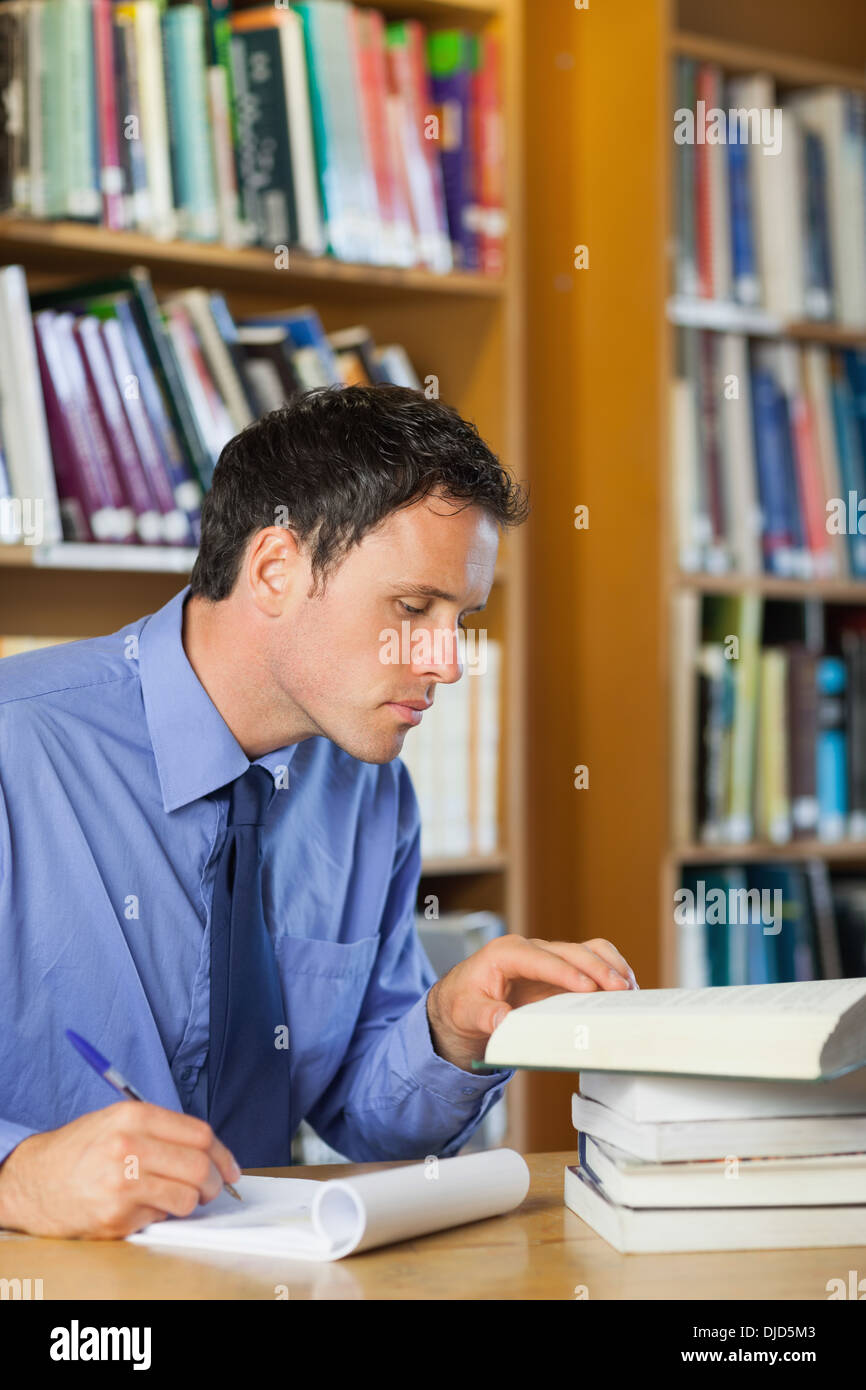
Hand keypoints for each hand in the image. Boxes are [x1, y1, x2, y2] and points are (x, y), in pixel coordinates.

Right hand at [0, 1102, 241, 1238]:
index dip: (223, 1154)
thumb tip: (209, 1150)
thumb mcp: (119, 1120)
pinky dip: (159, 1215)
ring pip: (187, 1198)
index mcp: (134, 1117)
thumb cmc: (80, 1150)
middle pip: (199, 1167)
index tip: (230, 1168)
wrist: (34, 1180)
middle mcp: (129, 1147)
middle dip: (215, 1183)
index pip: (200, 1135)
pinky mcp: (115, 1217)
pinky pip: (159, 1219)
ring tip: (176, 1198)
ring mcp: (122, 1184)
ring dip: (190, 1202)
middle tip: (213, 1189)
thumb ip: (162, 1130)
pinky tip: (141, 1206)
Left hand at [426, 935, 637, 1070]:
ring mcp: (548, 958)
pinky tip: (624, 988)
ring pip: (586, 951)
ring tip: (629, 988)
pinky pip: (590, 963)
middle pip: (571, 951)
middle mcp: (531, 949)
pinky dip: (609, 971)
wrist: (463, 1002)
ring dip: (610, 966)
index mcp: (506, 953)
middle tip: (621, 990)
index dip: (567, 972)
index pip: (542, 959)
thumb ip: (484, 1015)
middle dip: (598, 968)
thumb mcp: (465, 1012)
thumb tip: (502, 1019)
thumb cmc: (463, 1003)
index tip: (588, 987)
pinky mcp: (561, 970)